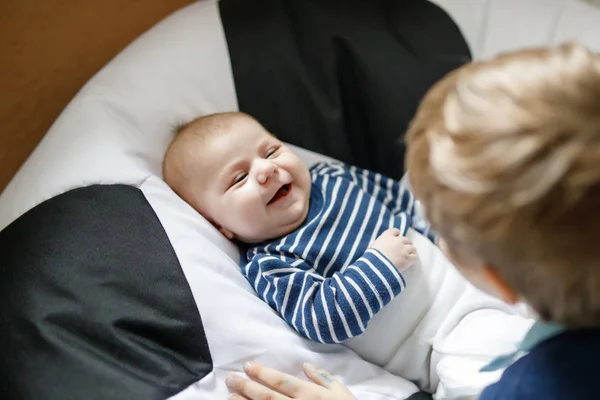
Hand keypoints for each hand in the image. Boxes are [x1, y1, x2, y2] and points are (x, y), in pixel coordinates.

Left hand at [226, 362, 355, 399]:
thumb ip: (324, 378)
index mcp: (311, 395)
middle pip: (267, 397)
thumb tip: (305, 365)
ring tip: (229, 397)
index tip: (248, 366)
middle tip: (230, 379)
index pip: (281, 382)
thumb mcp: (343, 393)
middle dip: (246, 387)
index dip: (263, 373)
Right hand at [370, 228, 417, 271]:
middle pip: (405, 239)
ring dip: (411, 251)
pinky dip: (413, 259)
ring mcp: (404, 249)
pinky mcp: (408, 258)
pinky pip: (415, 257)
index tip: (396, 237)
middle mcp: (397, 241)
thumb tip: (381, 247)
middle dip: (405, 243)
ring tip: (409, 255)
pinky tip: (411, 261)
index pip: (395, 231)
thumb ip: (379, 245)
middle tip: (404, 249)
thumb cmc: (371, 257)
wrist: (377, 266)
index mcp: (387, 236)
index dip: (396, 234)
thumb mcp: (372, 247)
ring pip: (412, 248)